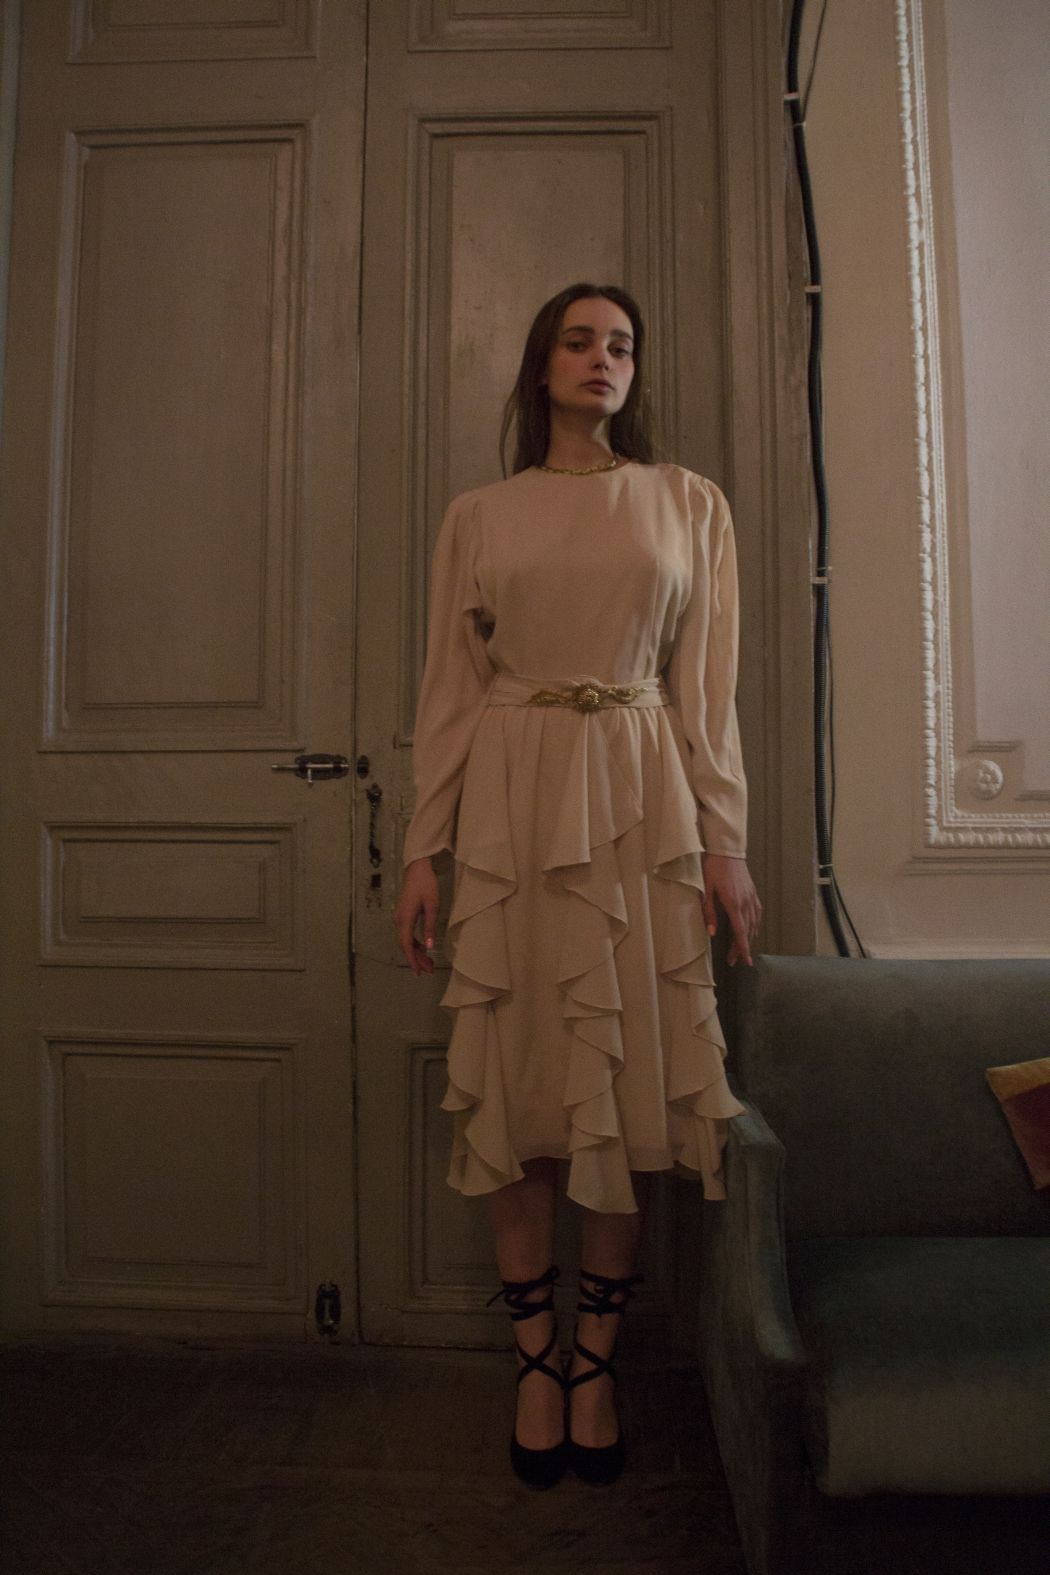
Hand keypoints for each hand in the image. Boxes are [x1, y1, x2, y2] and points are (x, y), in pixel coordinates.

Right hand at [394, 858, 440, 974]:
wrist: (417, 869)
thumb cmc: (426, 885)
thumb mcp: (432, 906)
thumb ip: (430, 927)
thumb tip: (430, 947)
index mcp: (405, 919)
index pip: (406, 945)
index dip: (412, 960)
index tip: (418, 972)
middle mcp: (399, 920)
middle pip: (406, 945)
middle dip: (417, 959)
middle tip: (428, 971)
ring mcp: (400, 918)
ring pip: (406, 941)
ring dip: (416, 952)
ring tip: (428, 963)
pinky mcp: (403, 915)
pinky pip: (407, 934)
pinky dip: (415, 943)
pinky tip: (424, 948)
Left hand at [701, 853, 761, 966]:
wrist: (727, 850)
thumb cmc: (713, 868)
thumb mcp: (706, 889)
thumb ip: (709, 912)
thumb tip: (712, 933)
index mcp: (733, 903)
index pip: (740, 932)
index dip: (742, 948)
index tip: (744, 961)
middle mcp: (745, 902)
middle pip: (747, 931)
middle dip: (742, 947)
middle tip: (736, 960)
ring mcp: (751, 897)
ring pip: (754, 923)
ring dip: (749, 937)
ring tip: (742, 949)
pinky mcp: (753, 892)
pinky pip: (757, 913)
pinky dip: (755, 924)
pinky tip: (752, 929)